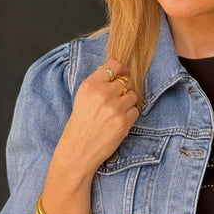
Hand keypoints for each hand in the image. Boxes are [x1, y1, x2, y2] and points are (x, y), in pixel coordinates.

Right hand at [55, 57, 138, 177]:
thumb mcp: (83, 97)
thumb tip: (117, 64)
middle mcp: (103, 94)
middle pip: (126, 81)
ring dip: (127, 102)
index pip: (114, 66)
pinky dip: (130, 115)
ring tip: (116, 111)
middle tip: (116, 98)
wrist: (78, 149)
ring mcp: (115, 108)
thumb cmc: (80, 123)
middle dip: (124, 88)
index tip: (122, 72)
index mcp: (90, 85)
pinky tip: (118, 120)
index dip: (121, 69)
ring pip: (133, 95)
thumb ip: (99, 81)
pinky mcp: (124, 122)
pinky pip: (135, 111)